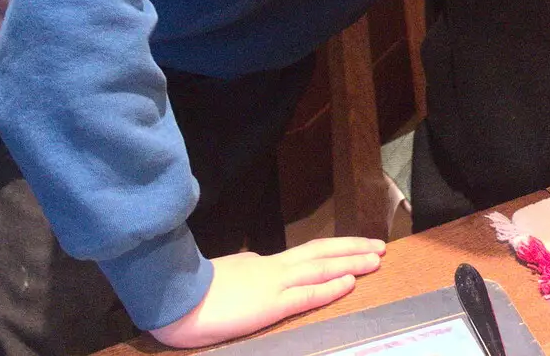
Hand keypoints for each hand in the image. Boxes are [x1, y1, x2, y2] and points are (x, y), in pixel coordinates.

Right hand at [150, 236, 386, 348]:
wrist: (171, 298)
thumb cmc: (188, 295)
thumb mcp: (222, 279)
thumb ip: (241, 275)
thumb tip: (250, 270)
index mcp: (259, 264)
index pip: (302, 256)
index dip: (330, 251)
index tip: (351, 248)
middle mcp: (272, 268)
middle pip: (320, 253)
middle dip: (352, 249)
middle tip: (378, 246)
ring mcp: (273, 284)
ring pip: (321, 267)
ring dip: (352, 262)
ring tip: (376, 258)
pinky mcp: (270, 304)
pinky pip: (307, 294)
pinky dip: (331, 286)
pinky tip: (351, 281)